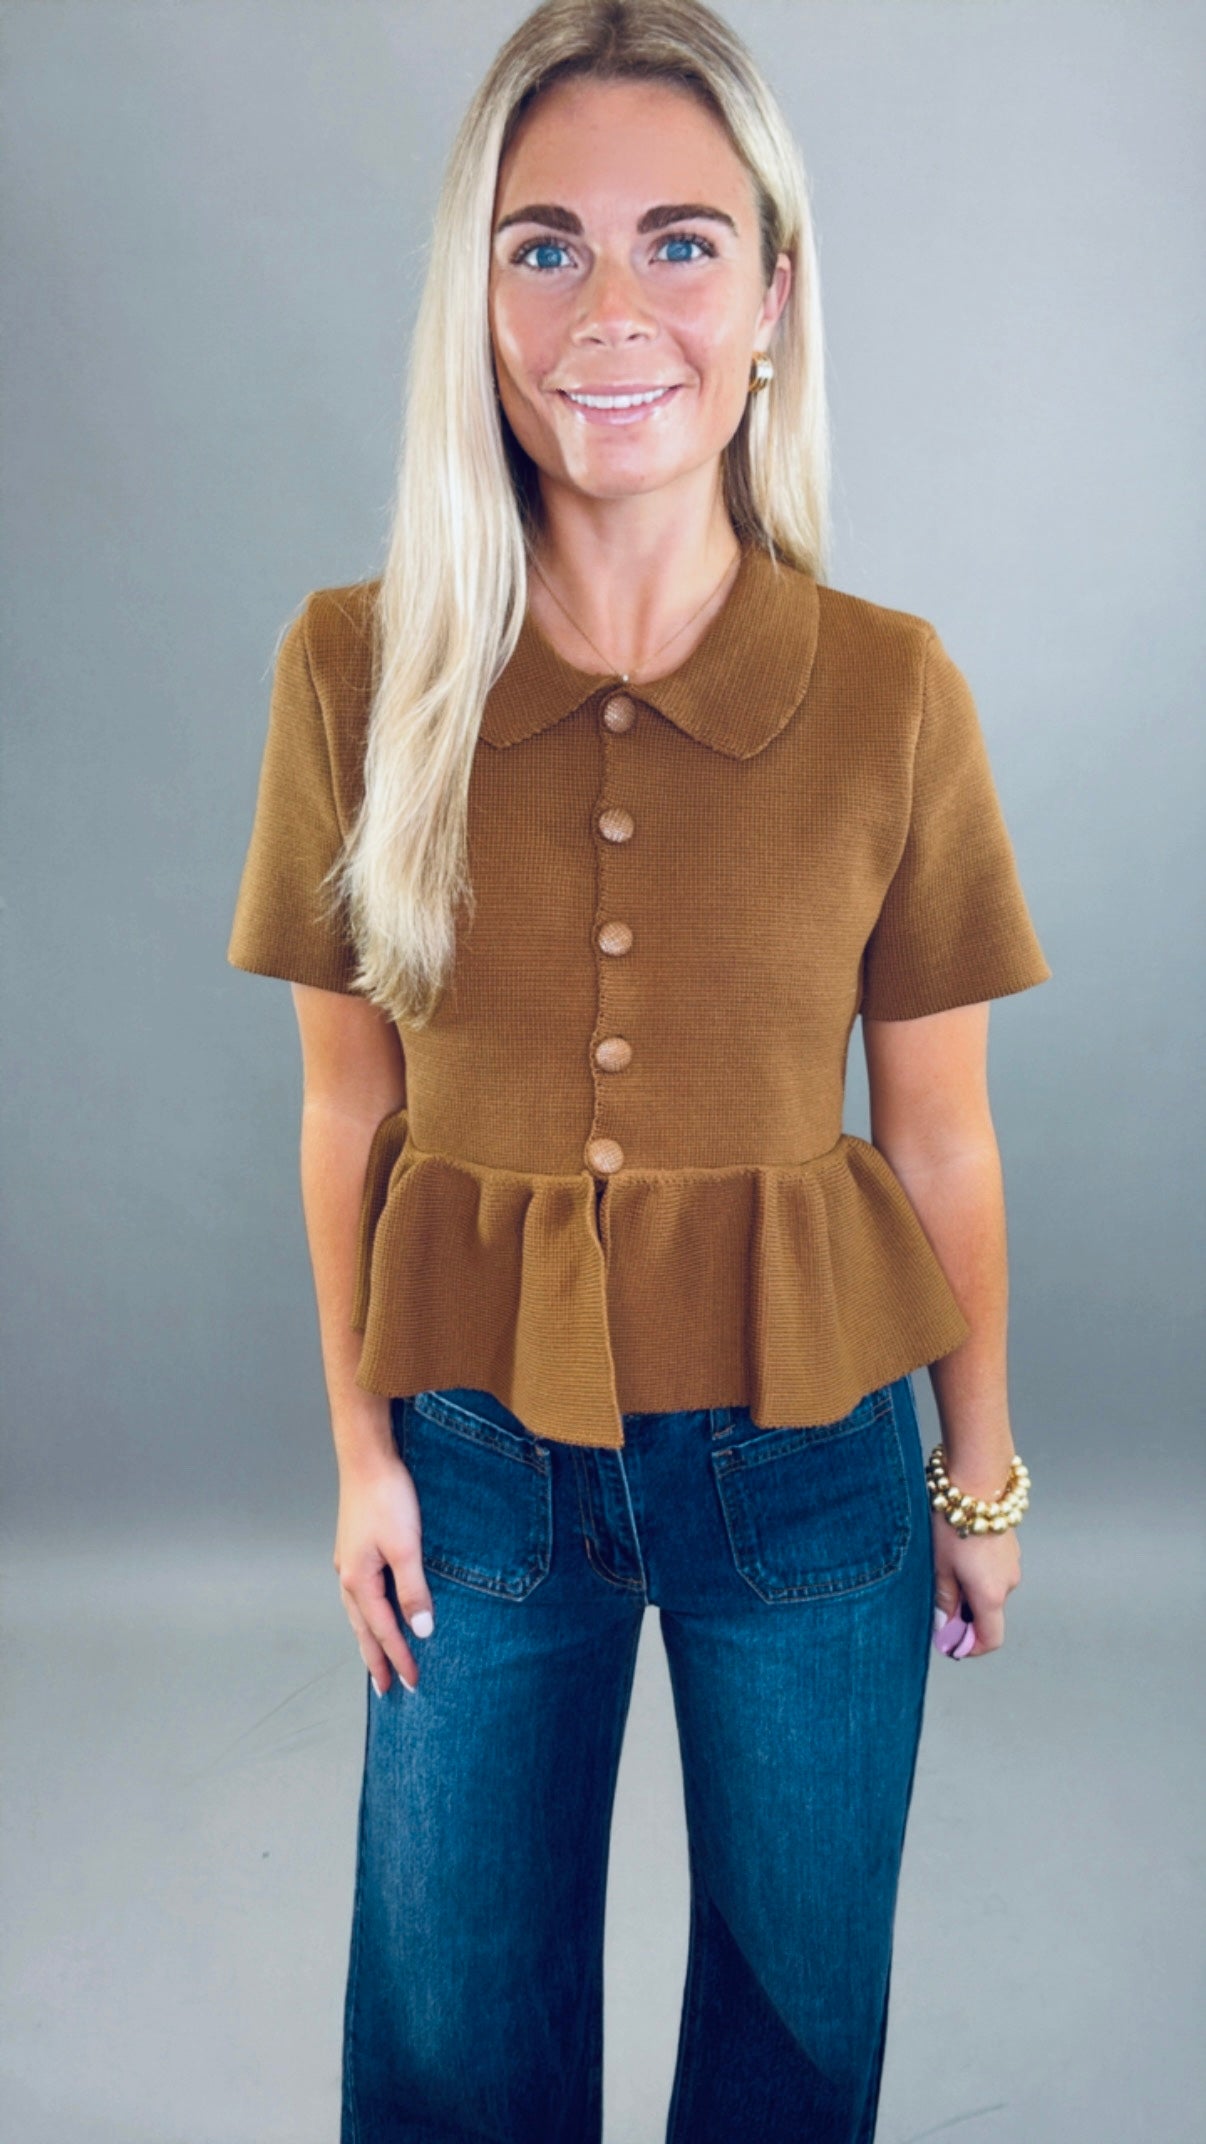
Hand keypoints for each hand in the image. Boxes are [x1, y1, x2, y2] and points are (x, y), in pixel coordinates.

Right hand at [333, 1453, 434, 1695]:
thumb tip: (420, 1631)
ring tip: (377, 1660)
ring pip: (358, 1613)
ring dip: (369, 1639)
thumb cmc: (387, 1499)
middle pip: (363, 1629)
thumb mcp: (406, 1547)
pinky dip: (368, 1614)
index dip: (399, 1658)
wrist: (367, 1459)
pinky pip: (361, 1595)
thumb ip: (413, 1591)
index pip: (382, 1631)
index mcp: (359, 1581)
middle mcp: (348, 1576)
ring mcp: (349, 1561)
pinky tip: (374, 1611)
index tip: (413, 1684)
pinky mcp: (356, 1548)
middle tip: (387, 1689)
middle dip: (376, 1660)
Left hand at [931, 1515, 1020, 1658]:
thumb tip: (944, 1626)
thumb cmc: (955, 1524)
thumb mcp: (940, 1566)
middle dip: (964, 1613)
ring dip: (970, 1589)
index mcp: (991, 1595)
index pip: (991, 1639)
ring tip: (945, 1565)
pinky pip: (993, 1570)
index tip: (950, 1641)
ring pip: (989, 1589)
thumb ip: (944, 1600)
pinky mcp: (1010, 1548)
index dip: (971, 1647)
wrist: (977, 1482)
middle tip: (937, 1597)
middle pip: (988, 1613)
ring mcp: (1012, 1564)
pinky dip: (977, 1572)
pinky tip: (959, 1550)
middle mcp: (1008, 1583)